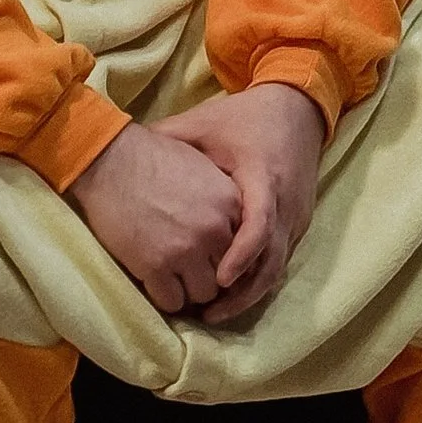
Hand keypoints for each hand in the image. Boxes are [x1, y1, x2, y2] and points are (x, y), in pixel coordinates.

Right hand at [64, 121, 241, 315]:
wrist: (109, 160)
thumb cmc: (151, 156)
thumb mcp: (201, 167)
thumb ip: (221, 201)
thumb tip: (230, 229)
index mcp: (230, 203)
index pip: (243, 248)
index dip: (223, 253)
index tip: (208, 253)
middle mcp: (214, 230)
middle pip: (227, 276)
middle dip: (207, 273)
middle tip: (187, 268)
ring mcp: (185, 250)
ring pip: (202, 294)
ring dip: (188, 289)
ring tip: (172, 276)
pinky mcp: (155, 267)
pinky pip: (171, 302)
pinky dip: (164, 297)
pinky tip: (154, 281)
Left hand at [161, 81, 325, 323]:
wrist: (296, 109)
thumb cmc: (243, 117)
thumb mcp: (205, 123)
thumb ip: (168, 138)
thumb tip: (123, 152)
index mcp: (263, 176)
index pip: (259, 225)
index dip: (240, 256)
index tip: (217, 280)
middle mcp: (286, 202)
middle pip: (271, 261)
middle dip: (242, 292)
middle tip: (207, 313)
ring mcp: (296, 217)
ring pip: (277, 269)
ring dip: (249, 294)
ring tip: (214, 313)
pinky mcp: (298, 224)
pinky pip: (279, 261)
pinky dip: (257, 281)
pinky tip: (231, 295)